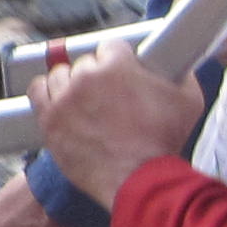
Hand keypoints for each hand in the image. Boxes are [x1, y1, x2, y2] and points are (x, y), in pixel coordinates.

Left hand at [32, 40, 207, 208]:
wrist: (139, 180)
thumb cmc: (162, 143)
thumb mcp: (188, 101)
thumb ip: (182, 75)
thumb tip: (178, 64)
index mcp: (117, 66)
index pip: (111, 47)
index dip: (120, 61)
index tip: (123, 73)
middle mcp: (86, 77)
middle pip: (85, 63)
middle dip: (98, 77)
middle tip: (110, 97)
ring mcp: (64, 98)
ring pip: (60, 75)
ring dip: (72, 85)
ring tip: (86, 102)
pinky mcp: (49, 119)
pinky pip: (37, 91)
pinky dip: (46, 92)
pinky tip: (58, 99)